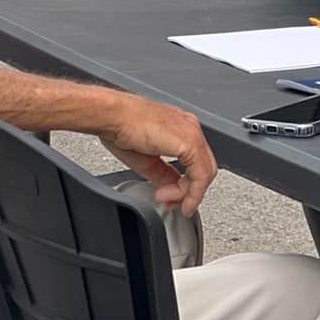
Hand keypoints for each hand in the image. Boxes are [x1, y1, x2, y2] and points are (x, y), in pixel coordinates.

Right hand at [97, 96, 217, 216]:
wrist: (113, 116)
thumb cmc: (122, 127)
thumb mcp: (147, 160)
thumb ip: (164, 175)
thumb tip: (172, 190)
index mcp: (181, 130)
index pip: (195, 163)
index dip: (185, 187)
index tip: (170, 198)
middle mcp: (190, 129)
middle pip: (204, 169)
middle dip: (189, 192)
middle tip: (171, 203)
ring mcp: (192, 133)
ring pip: (206, 174)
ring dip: (188, 194)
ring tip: (165, 199)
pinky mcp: (190, 141)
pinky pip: (200, 175)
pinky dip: (191, 193)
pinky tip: (173, 198)